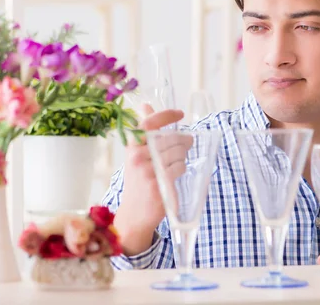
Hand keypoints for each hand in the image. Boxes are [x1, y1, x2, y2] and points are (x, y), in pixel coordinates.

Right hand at [113, 104, 190, 255]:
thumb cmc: (138, 181)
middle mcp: (137, 157)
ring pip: (177, 152)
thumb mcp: (136, 154)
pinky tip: (174, 175)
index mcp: (131, 147)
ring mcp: (147, 171)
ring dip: (182, 156)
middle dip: (184, 140)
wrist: (134, 214)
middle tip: (188, 143)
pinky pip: (179, 167)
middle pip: (170, 138)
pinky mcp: (158, 184)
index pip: (149, 123)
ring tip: (176, 163)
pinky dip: (181, 169)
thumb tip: (146, 105)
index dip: (166, 115)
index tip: (180, 114)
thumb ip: (144, 130)